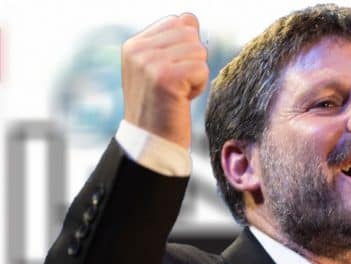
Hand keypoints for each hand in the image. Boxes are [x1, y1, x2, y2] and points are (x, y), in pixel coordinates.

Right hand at [121, 13, 208, 148]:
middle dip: (192, 62)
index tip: (170, 76)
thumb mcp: (160, 69)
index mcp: (134, 45)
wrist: (151, 143)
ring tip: (177, 94)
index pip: (178, 23)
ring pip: (199, 51)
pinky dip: (199, 86)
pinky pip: (202, 68)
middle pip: (191, 34)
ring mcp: (150, 63)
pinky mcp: (166, 77)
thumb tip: (190, 18)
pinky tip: (182, 100)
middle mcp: (138, 50)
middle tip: (176, 87)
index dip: (184, 50)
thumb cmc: (161, 109)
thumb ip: (173, 41)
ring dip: (196, 75)